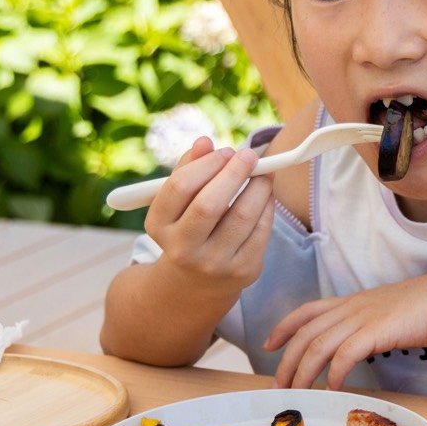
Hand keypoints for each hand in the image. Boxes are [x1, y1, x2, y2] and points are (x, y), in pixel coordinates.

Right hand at [145, 137, 273, 291]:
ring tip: (264, 172)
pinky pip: (261, 231)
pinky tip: (267, 195)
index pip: (180, 188)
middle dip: (234, 173)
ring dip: (259, 187)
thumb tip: (205, 142)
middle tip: (250, 155)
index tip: (225, 151)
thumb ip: (188, 169)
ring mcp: (214, 263)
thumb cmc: (188, 227)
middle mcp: (182, 249)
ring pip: (243, 216)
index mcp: (159, 226)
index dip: (206, 164)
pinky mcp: (243, 271)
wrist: (196, 283)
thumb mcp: (178, 203)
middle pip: (210, 204)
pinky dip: (267, 206)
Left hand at [265, 270, 426, 389]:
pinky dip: (334, 372)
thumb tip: (362, 345)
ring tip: (297, 393)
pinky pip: (346, 353)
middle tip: (277, 386)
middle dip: (286, 361)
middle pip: (306, 333)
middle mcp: (353, 307)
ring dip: (303, 372)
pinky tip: (332, 388)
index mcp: (354, 301)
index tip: (268, 345)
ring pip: (319, 344)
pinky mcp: (379, 331)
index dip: (284, 327)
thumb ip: (371, 324)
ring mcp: (365, 317)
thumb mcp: (391, 312)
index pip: (308, 310)